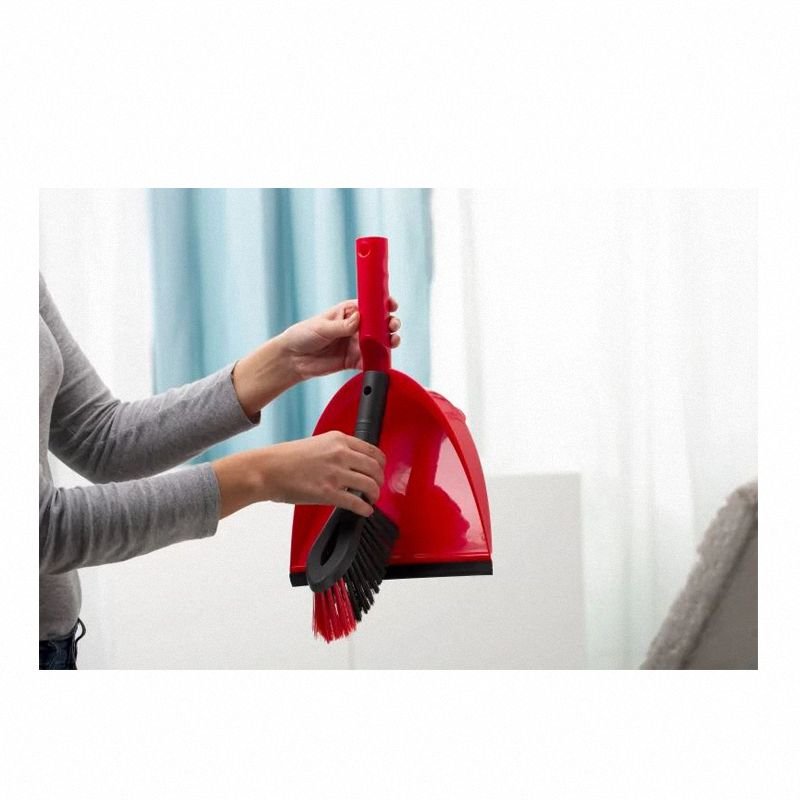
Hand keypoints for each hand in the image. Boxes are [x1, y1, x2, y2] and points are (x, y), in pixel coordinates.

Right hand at [212, 431, 386, 518]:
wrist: (266, 469)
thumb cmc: (285, 458)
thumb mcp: (316, 444)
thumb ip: (336, 450)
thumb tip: (351, 462)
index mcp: (338, 439)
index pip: (372, 450)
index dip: (380, 463)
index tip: (380, 470)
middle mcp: (340, 454)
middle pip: (375, 468)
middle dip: (380, 480)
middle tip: (377, 487)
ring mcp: (335, 473)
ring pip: (370, 485)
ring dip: (375, 495)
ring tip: (371, 499)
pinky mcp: (329, 492)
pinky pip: (357, 502)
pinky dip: (365, 508)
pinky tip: (365, 510)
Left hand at [278, 297, 401, 380]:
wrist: (292, 360)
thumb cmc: (303, 335)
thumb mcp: (322, 327)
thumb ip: (342, 326)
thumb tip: (359, 320)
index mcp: (348, 313)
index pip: (370, 306)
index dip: (382, 304)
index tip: (391, 305)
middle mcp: (355, 327)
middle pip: (379, 324)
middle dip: (390, 324)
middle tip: (392, 326)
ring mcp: (356, 344)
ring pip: (379, 343)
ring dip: (389, 341)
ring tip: (392, 341)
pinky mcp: (354, 361)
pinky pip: (371, 361)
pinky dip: (379, 361)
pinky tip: (383, 360)